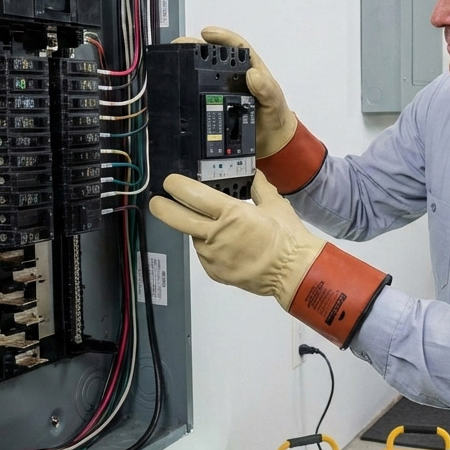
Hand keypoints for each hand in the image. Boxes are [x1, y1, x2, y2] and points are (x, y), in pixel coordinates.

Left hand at [148, 171, 324, 309]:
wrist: (293, 272)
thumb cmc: (286, 237)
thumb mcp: (275, 205)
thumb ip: (260, 189)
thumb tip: (255, 177)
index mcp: (230, 213)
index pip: (193, 195)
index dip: (177, 186)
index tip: (170, 183)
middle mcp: (216, 234)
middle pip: (178, 218)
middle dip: (162, 208)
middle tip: (156, 202)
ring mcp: (213, 256)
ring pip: (195, 237)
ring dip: (199, 230)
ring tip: (219, 229)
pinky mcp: (215, 272)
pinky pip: (206, 255)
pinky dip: (211, 248)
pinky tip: (229, 247)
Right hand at [175, 26, 296, 157]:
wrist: (271, 142)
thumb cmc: (275, 117)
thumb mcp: (274, 102)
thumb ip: (267, 89)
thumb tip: (253, 75)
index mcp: (251, 69)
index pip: (236, 46)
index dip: (221, 37)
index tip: (207, 33)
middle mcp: (236, 77)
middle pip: (214, 56)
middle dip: (196, 47)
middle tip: (181, 45)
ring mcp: (225, 90)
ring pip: (205, 73)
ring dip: (190, 65)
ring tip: (175, 60)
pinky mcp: (217, 105)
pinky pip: (202, 93)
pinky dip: (190, 88)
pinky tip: (179, 85)